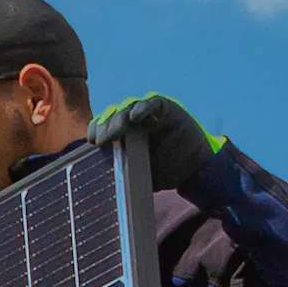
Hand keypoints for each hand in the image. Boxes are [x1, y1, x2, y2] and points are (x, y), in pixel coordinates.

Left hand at [93, 93, 220, 193]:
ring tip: (116, 131)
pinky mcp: (165, 108)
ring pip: (129, 107)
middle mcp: (132, 122)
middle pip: (113, 115)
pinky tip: (137, 116)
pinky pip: (152, 103)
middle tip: (101, 139)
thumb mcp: (139, 175)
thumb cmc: (165, 172)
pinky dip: (143, 108)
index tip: (93, 141)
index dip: (96, 130)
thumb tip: (105, 183)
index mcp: (121, 135)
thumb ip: (124, 171)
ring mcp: (148, 114)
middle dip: (105, 125)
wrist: (195, 169)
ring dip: (120, 117)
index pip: (103, 126)